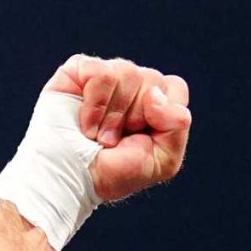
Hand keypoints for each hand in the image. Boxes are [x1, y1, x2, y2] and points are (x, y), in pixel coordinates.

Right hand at [43, 55, 192, 202]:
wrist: (73, 179)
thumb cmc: (113, 173)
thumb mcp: (162, 161)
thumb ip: (177, 127)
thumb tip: (156, 95)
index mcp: (153, 103)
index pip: (175, 87)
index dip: (164, 111)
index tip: (142, 134)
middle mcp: (132, 85)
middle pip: (152, 78)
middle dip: (135, 117)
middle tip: (114, 141)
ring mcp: (106, 76)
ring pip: (128, 71)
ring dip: (113, 115)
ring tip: (98, 137)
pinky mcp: (80, 71)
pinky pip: (101, 72)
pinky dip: (95, 104)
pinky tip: (85, 124)